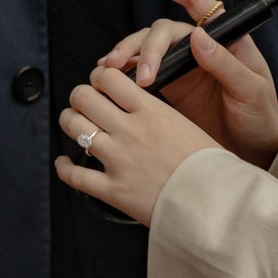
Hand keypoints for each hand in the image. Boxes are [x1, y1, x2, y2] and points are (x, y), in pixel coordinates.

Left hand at [58, 64, 220, 222]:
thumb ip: (157, 113)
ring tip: (73, 124)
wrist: (213, 200)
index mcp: (150, 110)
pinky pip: (75, 175)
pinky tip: (65, 163)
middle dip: (79, 96)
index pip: (109, 77)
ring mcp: (118, 159)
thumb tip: (140, 108)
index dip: (98, 76)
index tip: (100, 82)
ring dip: (69, 122)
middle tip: (83, 102)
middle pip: (83, 97)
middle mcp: (129, 130)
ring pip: (74, 128)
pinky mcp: (112, 189)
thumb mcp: (185, 124)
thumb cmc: (207, 165)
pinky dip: (64, 167)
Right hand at [99, 0, 277, 168]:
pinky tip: (110, 77)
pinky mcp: (171, 88)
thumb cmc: (261, 116)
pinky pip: (144, 71)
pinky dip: (126, 71)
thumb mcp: (251, 90)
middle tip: (143, 74)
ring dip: (130, 54)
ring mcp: (184, 67)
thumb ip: (226, 65)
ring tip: (112, 70)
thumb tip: (198, 36)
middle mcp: (201, 48)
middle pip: (165, 31)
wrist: (254, 150)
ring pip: (149, 48)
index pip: (199, 3)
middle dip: (148, 46)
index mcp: (226, 40)